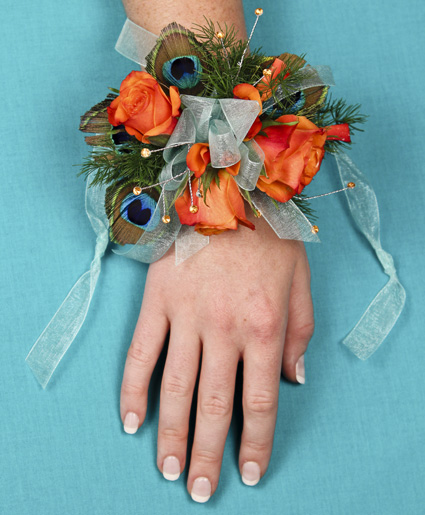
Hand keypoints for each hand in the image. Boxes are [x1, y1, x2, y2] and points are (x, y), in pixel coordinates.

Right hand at [119, 215, 313, 501]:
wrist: (229, 191)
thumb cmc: (269, 237)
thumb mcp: (300, 282)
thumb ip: (300, 333)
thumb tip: (293, 380)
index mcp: (264, 327)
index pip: (260, 402)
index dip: (255, 444)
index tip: (248, 473)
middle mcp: (224, 329)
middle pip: (213, 405)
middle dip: (206, 454)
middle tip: (196, 489)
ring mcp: (187, 316)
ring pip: (175, 388)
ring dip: (169, 433)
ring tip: (166, 468)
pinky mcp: (157, 301)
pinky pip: (141, 353)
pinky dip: (133, 389)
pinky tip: (131, 420)